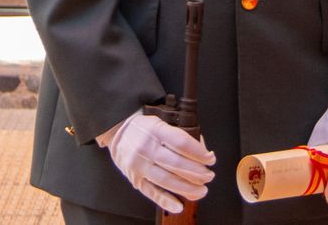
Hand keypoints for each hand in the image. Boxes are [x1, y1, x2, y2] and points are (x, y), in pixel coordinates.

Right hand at [98, 111, 214, 213]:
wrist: (117, 131)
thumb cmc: (143, 128)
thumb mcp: (161, 122)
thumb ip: (179, 135)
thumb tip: (201, 151)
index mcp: (155, 130)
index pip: (182, 143)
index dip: (199, 153)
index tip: (210, 159)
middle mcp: (146, 147)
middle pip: (177, 163)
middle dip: (197, 173)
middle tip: (209, 176)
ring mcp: (139, 164)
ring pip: (167, 180)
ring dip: (187, 188)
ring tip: (201, 190)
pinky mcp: (134, 178)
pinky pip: (151, 192)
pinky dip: (166, 201)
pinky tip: (178, 205)